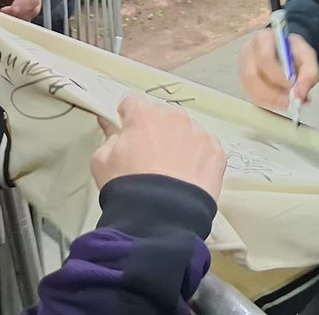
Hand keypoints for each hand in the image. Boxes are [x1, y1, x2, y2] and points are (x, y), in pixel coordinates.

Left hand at [0, 0, 42, 20]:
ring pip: (34, 9)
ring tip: (5, 14)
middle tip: (4, 13)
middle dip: (20, 10)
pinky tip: (10, 16)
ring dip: (20, 15)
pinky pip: (31, 15)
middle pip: (35, 0)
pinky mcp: (35, 6)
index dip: (22, 0)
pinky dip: (20, 18)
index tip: (12, 10)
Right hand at [91, 96, 226, 201]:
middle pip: (163, 114)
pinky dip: (198, 157)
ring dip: (179, 141)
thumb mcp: (101, 161)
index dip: (128, 117)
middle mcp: (175, 118)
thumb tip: (112, 126)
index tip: (127, 131)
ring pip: (187, 130)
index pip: (133, 102)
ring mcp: (199, 133)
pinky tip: (188, 176)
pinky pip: (205, 147)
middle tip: (149, 154)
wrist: (161, 216)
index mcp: (145, 115)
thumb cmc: (127, 187)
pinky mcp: (217, 152)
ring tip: (171, 168)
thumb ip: (109, 137)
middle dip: (155, 128)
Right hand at [239, 29, 318, 110]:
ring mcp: (243, 68)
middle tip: (290, 100)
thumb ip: (308, 74)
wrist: (288, 52)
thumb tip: (299, 94)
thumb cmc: (294, 52)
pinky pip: (252, 97)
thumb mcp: (308, 57)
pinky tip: (281, 102)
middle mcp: (249, 52)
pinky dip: (268, 103)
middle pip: (252, 76)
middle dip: (272, 93)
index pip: (264, 58)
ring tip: (288, 102)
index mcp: (263, 39)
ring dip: (271, 100)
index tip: (291, 86)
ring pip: (251, 89)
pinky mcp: (245, 82)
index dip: (277, 76)